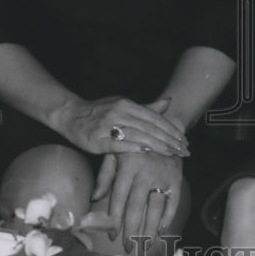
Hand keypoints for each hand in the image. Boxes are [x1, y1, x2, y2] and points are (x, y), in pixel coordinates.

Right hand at [54, 95, 189, 158]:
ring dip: (157, 145)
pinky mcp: (96, 139)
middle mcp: (118, 112)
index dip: (170, 129)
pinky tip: (146, 152)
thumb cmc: (100, 111)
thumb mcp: (124, 105)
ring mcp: (106, 125)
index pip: (154, 117)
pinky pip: (117, 144)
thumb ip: (146, 107)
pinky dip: (133, 147)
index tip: (184, 141)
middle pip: (149, 127)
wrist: (70, 115)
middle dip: (169, 139)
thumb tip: (168, 101)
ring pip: (137, 135)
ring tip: (172, 154)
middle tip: (184, 151)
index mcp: (126, 104)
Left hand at [100, 152, 182, 250]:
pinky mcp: (176, 178)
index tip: (112, 237)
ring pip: (155, 208)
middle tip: (128, 248)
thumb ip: (105, 175)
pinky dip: (168, 218)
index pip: (119, 199)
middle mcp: (145, 172)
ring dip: (150, 230)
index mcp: (128, 166)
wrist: (164, 127)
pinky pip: (173, 202)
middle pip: (136, 207)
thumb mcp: (115, 152)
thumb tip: (94, 198)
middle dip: (132, 231)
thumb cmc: (133, 143)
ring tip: (145, 246)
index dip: (115, 220)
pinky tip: (162, 231)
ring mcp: (163, 175)